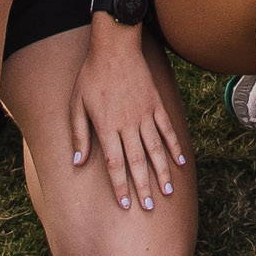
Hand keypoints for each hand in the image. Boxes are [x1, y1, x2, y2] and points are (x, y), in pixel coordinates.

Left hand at [71, 19, 185, 213]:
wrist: (115, 47)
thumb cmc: (91, 76)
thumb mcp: (76, 104)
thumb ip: (79, 134)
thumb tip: (78, 162)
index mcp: (107, 127)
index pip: (114, 164)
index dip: (120, 185)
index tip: (125, 204)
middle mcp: (128, 124)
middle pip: (137, 161)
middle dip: (143, 186)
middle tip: (150, 207)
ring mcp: (145, 114)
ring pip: (156, 149)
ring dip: (162, 172)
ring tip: (168, 191)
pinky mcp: (156, 104)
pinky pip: (167, 129)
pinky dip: (174, 146)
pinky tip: (180, 161)